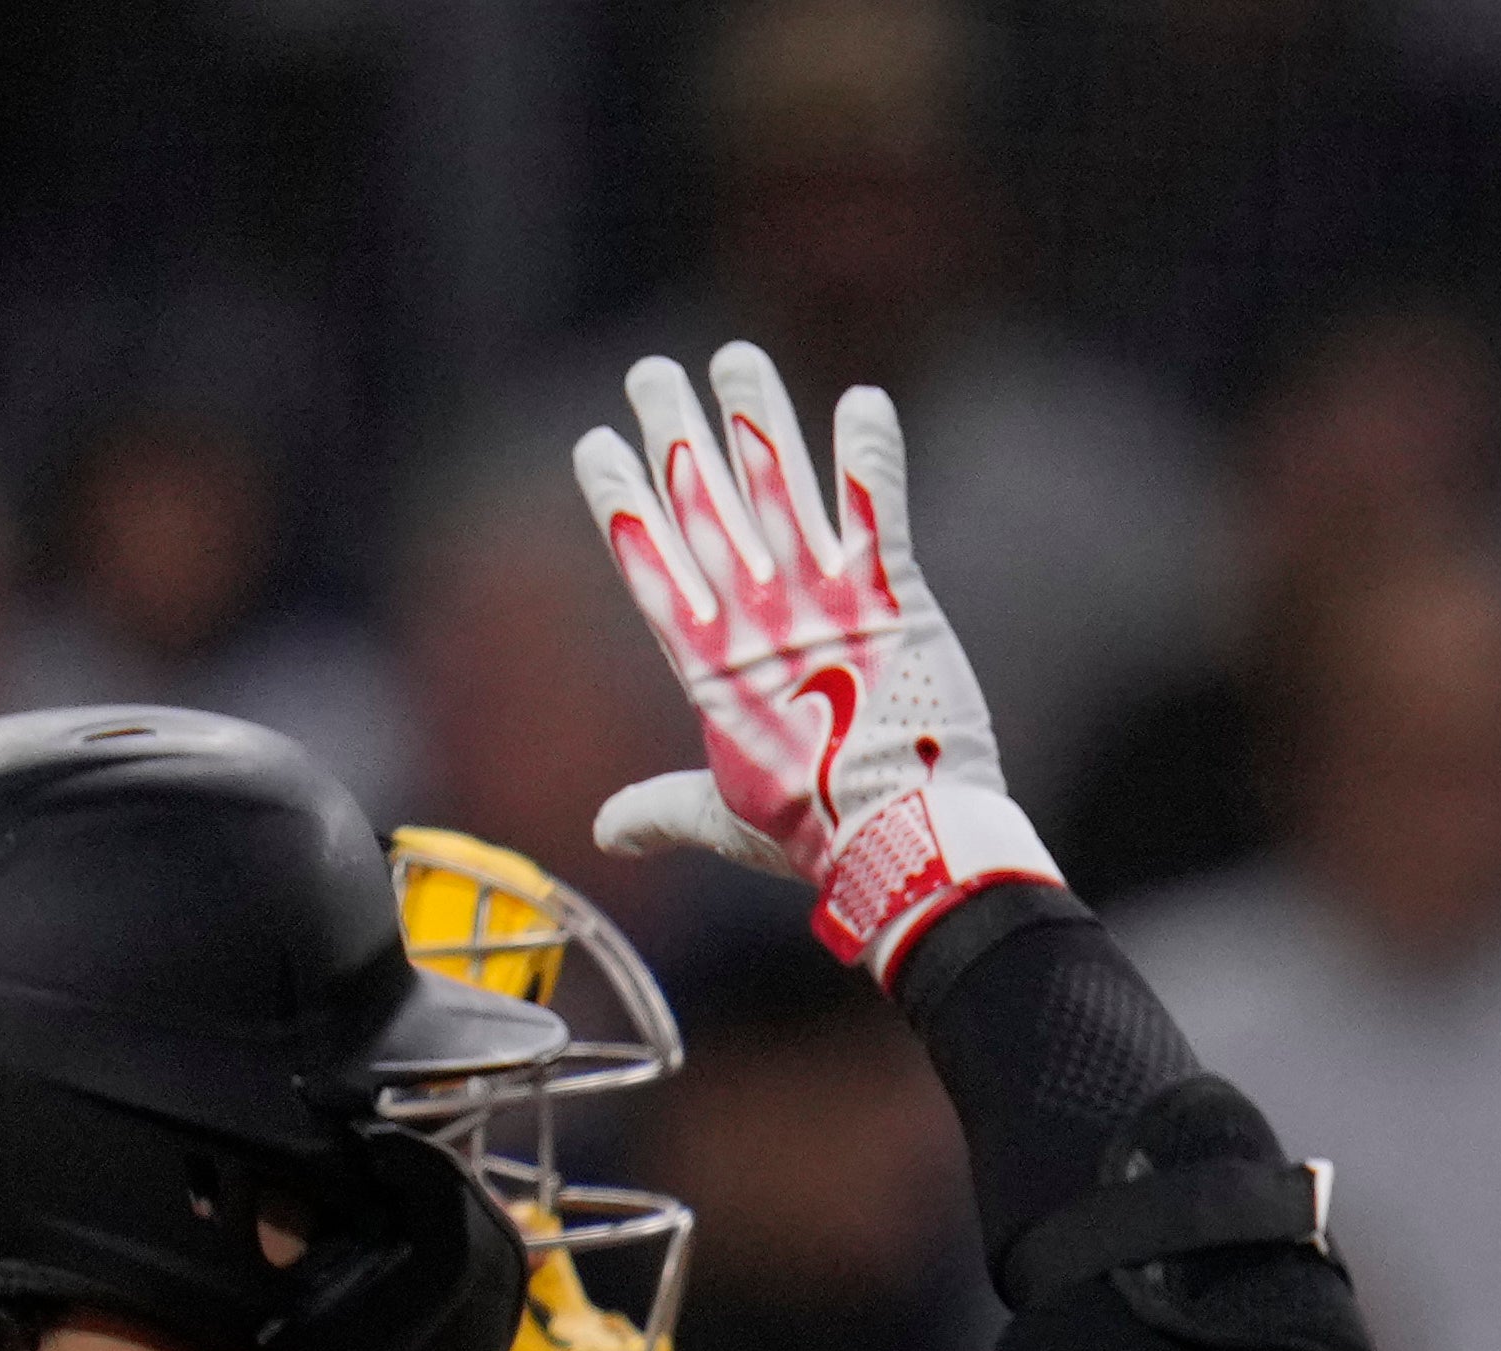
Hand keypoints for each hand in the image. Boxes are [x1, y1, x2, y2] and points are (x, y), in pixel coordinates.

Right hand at [574, 340, 1061, 979]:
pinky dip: (868, 452)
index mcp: (708, 668)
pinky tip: (863, 399)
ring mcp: (821, 601)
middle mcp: (756, 620)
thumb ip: (664, 811)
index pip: (650, 564)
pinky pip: (875, 507)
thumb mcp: (727, 820)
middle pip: (703, 506)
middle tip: (652, 371)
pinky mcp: (892, 597)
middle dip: (675, 432)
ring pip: (778, 488)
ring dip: (757, 419)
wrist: (906, 842)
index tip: (594, 444)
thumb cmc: (818, 836)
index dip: (621, 500)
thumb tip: (608, 832)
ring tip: (738, 358)